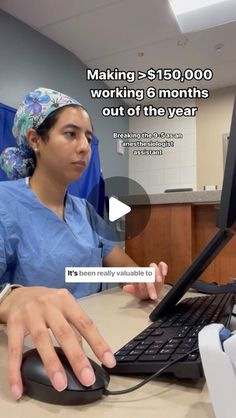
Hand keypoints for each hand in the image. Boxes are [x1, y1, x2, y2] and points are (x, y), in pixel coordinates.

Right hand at [0, 286, 115, 400]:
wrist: (18, 294)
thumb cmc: (45, 303)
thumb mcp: (63, 308)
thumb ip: (73, 327)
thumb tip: (84, 350)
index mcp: (66, 301)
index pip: (85, 323)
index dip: (98, 343)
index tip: (109, 361)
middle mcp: (49, 305)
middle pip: (65, 332)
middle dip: (77, 357)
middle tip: (87, 378)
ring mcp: (31, 313)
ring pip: (42, 340)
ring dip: (52, 364)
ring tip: (60, 384)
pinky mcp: (14, 322)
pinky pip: (15, 349)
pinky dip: (16, 370)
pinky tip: (18, 387)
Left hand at [122, 261, 167, 299]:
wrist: (147, 288)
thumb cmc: (141, 290)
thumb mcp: (135, 292)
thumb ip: (131, 289)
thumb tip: (125, 288)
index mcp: (138, 278)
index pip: (138, 278)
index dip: (140, 284)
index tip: (142, 290)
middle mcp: (145, 273)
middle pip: (146, 274)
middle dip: (150, 284)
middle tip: (153, 295)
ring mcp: (152, 271)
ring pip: (153, 266)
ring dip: (156, 272)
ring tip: (159, 280)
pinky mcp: (160, 270)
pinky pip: (162, 265)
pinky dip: (164, 267)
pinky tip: (164, 273)